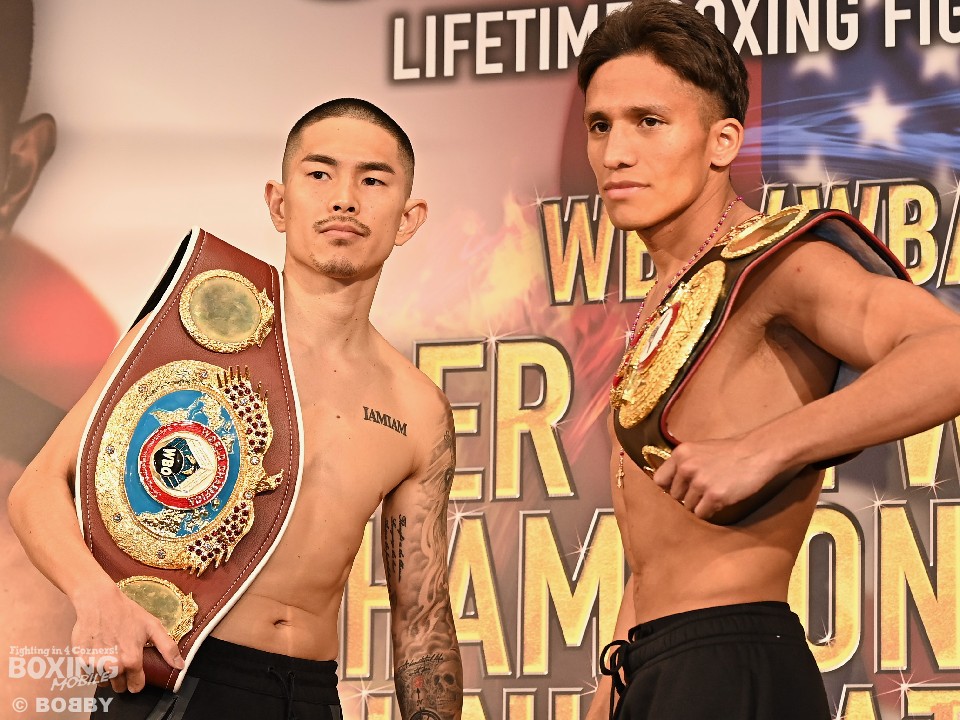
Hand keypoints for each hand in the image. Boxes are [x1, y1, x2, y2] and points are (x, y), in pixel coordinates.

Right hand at [71, 583, 183, 692]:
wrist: (99, 602)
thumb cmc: (128, 613)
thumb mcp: (153, 626)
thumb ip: (168, 648)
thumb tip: (181, 666)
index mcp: (132, 660)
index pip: (136, 687)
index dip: (138, 682)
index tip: (137, 674)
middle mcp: (113, 666)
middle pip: (119, 687)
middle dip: (122, 678)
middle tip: (123, 661)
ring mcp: (95, 664)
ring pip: (103, 682)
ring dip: (107, 675)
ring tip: (111, 656)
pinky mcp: (81, 661)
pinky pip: (88, 675)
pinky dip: (93, 669)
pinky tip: (98, 654)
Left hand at [652, 436, 788, 522]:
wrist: (757, 453)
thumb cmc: (729, 452)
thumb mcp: (699, 450)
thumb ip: (684, 464)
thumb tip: (669, 484)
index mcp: (680, 454)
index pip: (659, 480)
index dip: (670, 486)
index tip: (680, 489)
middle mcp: (686, 467)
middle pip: (675, 496)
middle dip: (688, 496)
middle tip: (704, 490)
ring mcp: (700, 482)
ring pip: (688, 507)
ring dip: (700, 504)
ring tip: (715, 492)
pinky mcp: (714, 496)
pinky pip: (702, 514)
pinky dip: (710, 511)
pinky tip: (720, 500)